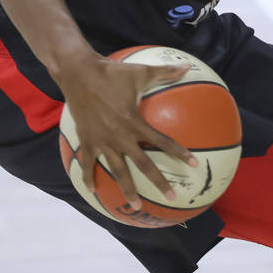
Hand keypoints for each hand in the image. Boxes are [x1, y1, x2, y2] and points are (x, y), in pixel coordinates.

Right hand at [58, 56, 195, 209]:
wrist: (79, 74)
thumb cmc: (113, 73)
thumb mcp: (142, 72)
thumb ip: (166, 72)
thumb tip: (187, 66)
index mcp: (135, 123)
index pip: (162, 142)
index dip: (179, 153)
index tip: (193, 164)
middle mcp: (120, 137)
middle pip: (143, 165)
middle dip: (159, 182)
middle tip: (172, 196)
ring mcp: (102, 142)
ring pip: (117, 171)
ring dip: (127, 189)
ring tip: (136, 206)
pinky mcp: (86, 141)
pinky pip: (88, 164)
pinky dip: (89, 177)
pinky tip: (94, 191)